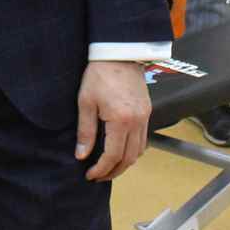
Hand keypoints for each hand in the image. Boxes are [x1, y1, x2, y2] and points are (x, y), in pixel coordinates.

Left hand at [76, 60, 151, 181]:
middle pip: (130, 159)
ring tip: (108, 166)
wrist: (119, 53)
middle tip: (98, 176)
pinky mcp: (147, 111)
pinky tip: (120, 149)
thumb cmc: (99, 74)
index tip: (90, 175)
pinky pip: (143, 139)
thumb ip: (85, 131)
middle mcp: (137, 121)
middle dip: (114, 171)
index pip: (112, 156)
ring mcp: (145, 116)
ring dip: (125, 163)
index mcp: (121, 120)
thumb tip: (81, 155)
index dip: (101, 169)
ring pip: (139, 151)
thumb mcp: (86, 102)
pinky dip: (133, 150)